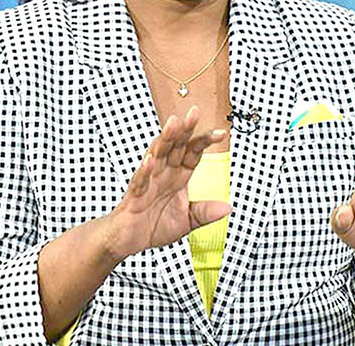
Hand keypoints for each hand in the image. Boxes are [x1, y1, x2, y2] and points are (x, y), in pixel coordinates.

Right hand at [104, 106, 229, 260]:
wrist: (127, 241)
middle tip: (194, 112)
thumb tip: (227, 208)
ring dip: (165, 140)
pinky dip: (145, 171)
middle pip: (175, 147)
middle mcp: (163, 174)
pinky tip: (150, 160)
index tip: (221, 133)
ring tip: (173, 124)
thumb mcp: (186, 222)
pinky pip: (140, 181)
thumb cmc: (153, 226)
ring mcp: (148, 182)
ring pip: (157, 156)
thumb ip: (204, 213)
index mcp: (177, 177)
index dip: (204, 142)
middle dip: (185, 130)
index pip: (192, 154)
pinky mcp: (134, 196)